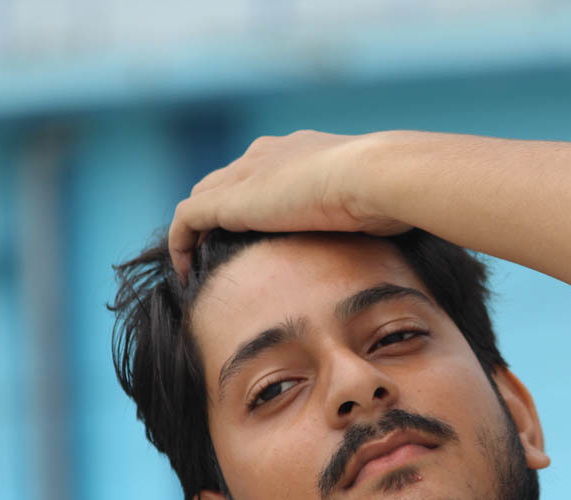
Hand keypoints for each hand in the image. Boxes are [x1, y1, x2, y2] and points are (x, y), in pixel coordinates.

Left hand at [168, 130, 410, 282]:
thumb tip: (388, 233)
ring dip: (195, 232)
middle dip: (218, 213)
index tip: (258, 237)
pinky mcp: (230, 201)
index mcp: (300, 151)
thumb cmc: (390, 193)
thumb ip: (368, 213)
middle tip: (218, 254)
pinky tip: (187, 276)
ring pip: (201, 200)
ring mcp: (246, 176)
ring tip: (197, 268)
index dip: (254, 202)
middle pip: (225, 181)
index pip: (263, 172)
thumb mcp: (376, 202)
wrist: (375, 176)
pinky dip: (181, 246)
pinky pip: (186, 221)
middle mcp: (267, 155)